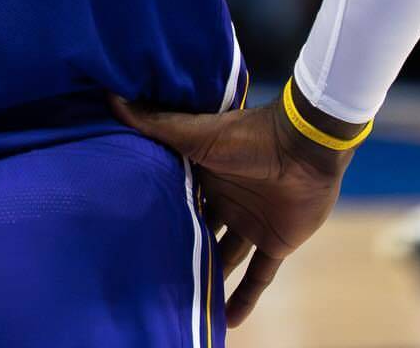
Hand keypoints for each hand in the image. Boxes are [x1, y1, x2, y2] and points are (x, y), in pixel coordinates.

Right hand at [111, 92, 350, 327]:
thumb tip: (113, 97)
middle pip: (199, 228)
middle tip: (152, 271)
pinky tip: (229, 322)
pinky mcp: (277, 242)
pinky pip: (259, 277)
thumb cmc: (249, 137)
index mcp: (206, 172)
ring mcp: (252, 222)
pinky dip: (245, 298)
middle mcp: (227, 199)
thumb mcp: (196, 133)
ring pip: (225, 256)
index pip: (178, 195)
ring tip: (182, 301)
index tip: (130, 228)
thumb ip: (157, 123)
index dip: (158, 209)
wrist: (306, 147)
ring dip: (210, 276)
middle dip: (181, 246)